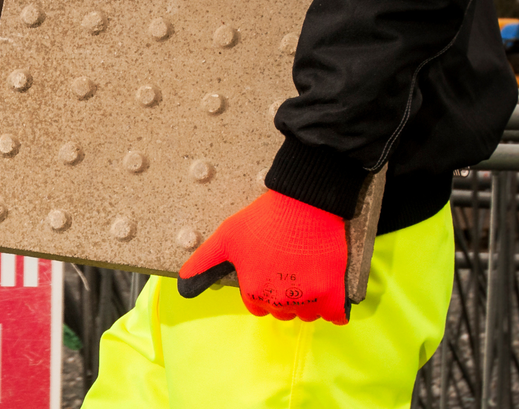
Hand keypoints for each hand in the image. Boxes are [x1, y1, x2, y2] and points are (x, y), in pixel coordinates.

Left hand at [178, 190, 349, 323]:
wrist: (305, 201)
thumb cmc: (264, 218)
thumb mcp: (227, 236)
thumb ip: (204, 262)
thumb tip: (183, 283)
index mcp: (253, 291)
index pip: (256, 306)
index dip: (262, 288)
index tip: (270, 270)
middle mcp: (279, 300)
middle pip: (282, 312)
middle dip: (283, 297)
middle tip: (288, 269)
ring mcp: (308, 297)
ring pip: (307, 314)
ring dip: (308, 302)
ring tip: (307, 275)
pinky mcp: (332, 291)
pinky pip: (335, 316)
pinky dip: (333, 311)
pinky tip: (328, 299)